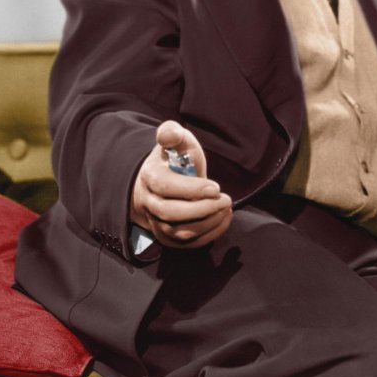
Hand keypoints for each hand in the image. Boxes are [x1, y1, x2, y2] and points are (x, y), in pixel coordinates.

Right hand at [129, 121, 232, 248]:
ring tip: (226, 207)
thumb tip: (168, 135)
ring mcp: (157, 222)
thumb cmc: (175, 159)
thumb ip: (172, 133)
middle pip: (171, 213)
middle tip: (226, 199)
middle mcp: (149, 203)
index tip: (215, 187)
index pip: (165, 186)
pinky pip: (188, 243)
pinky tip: (224, 217)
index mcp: (150, 177)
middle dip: (202, 209)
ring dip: (208, 223)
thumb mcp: (176, 141)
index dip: (191, 189)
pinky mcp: (168, 237)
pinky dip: (209, 234)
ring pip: (180, 232)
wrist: (163, 182)